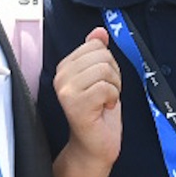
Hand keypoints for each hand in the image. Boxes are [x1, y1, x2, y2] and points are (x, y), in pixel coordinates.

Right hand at [52, 29, 121, 165]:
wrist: (94, 145)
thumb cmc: (98, 113)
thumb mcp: (100, 77)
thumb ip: (97, 53)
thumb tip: (99, 31)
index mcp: (65, 67)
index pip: (96, 45)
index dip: (108, 62)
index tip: (103, 82)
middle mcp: (61, 77)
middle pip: (102, 56)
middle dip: (113, 75)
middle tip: (106, 93)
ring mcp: (66, 91)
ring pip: (105, 70)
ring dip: (114, 87)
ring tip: (105, 101)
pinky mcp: (75, 104)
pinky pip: (106, 87)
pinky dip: (113, 98)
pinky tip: (105, 108)